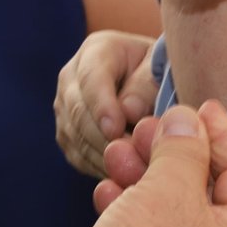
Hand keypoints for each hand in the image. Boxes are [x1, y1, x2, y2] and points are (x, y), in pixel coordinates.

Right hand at [51, 102, 226, 226]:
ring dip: (146, 177)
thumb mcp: (170, 186)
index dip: (221, 134)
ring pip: (178, 214)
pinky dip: (135, 210)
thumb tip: (187, 122)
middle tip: (149, 129)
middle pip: (210, 194)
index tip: (199, 107)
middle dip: (173, 155)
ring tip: (118, 154)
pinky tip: (110, 191)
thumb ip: (185, 146)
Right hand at [54, 31, 161, 177]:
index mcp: (97, 51)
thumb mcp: (162, 68)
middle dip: (103, 138)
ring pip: (75, 137)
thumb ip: (146, 85)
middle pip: (78, 112)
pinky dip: (99, 167)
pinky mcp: (67, 134)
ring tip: (133, 169)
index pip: (91, 78)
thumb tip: (127, 111)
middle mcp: (72, 77)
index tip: (116, 130)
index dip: (101, 106)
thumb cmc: (161, 72)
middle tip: (132, 158)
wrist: (151, 84)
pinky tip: (124, 175)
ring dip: (103, 156)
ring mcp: (65, 107)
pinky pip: (77, 156)